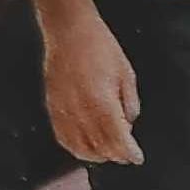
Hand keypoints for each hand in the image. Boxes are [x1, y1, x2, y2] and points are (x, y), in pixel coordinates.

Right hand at [41, 3, 142, 165]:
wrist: (69, 31)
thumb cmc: (100, 48)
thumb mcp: (126, 74)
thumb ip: (130, 103)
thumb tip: (129, 125)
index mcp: (102, 103)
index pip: (118, 139)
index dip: (129, 153)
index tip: (137, 158)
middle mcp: (81, 111)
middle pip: (100, 147)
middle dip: (116, 155)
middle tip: (127, 153)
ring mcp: (64, 111)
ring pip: (80, 147)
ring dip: (98, 155)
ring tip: (109, 151)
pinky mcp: (53, 108)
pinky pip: (63, 138)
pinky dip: (75, 148)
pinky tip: (86, 147)